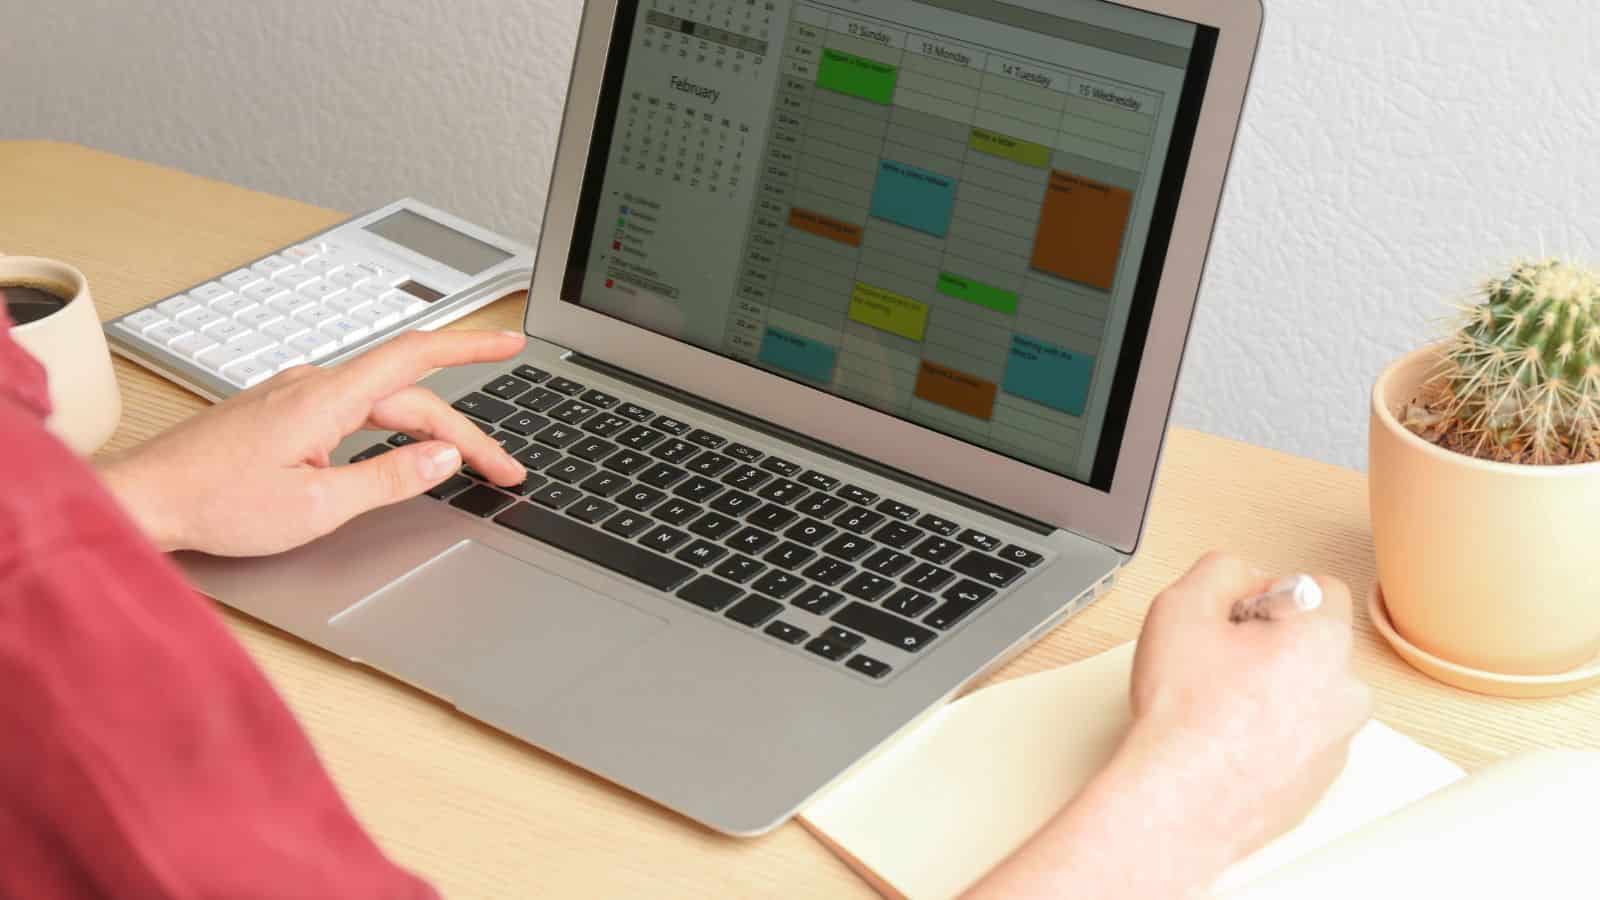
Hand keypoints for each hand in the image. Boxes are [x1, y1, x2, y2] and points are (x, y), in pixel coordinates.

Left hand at [98, 330, 527, 555]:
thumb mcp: (318, 506)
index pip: (417, 356)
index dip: (472, 346)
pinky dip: (391, 429)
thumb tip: (443, 457)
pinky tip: (400, 451)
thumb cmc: (215, 504)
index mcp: (327, 399)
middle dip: (464, 432)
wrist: (145, 500)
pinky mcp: (281, 413)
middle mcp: (312, 386)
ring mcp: (294, 396)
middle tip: (502, 470)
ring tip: (463, 464)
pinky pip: (353, 411)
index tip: (511, 343)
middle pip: (409, 396)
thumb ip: (389, 477)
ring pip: (382, 405)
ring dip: (429, 431)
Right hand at [968, 552, 1368, 899]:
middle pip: (1316, 644)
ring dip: (1275, 692)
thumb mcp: (1181, 606)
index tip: (1238, 618)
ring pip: (1310, 695)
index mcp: (1322, 642)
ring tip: (1221, 706)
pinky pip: (1302, 740)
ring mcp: (1336, 743)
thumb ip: (1220, 570)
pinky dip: (1272, 736)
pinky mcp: (1319, 782)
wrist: (1179, 800)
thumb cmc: (1183, 716)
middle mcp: (1345, 692)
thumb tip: (1239, 575)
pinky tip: (1226, 740)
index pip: (1320, 589)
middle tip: (1221, 662)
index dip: (1270, 595)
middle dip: (1273, 645)